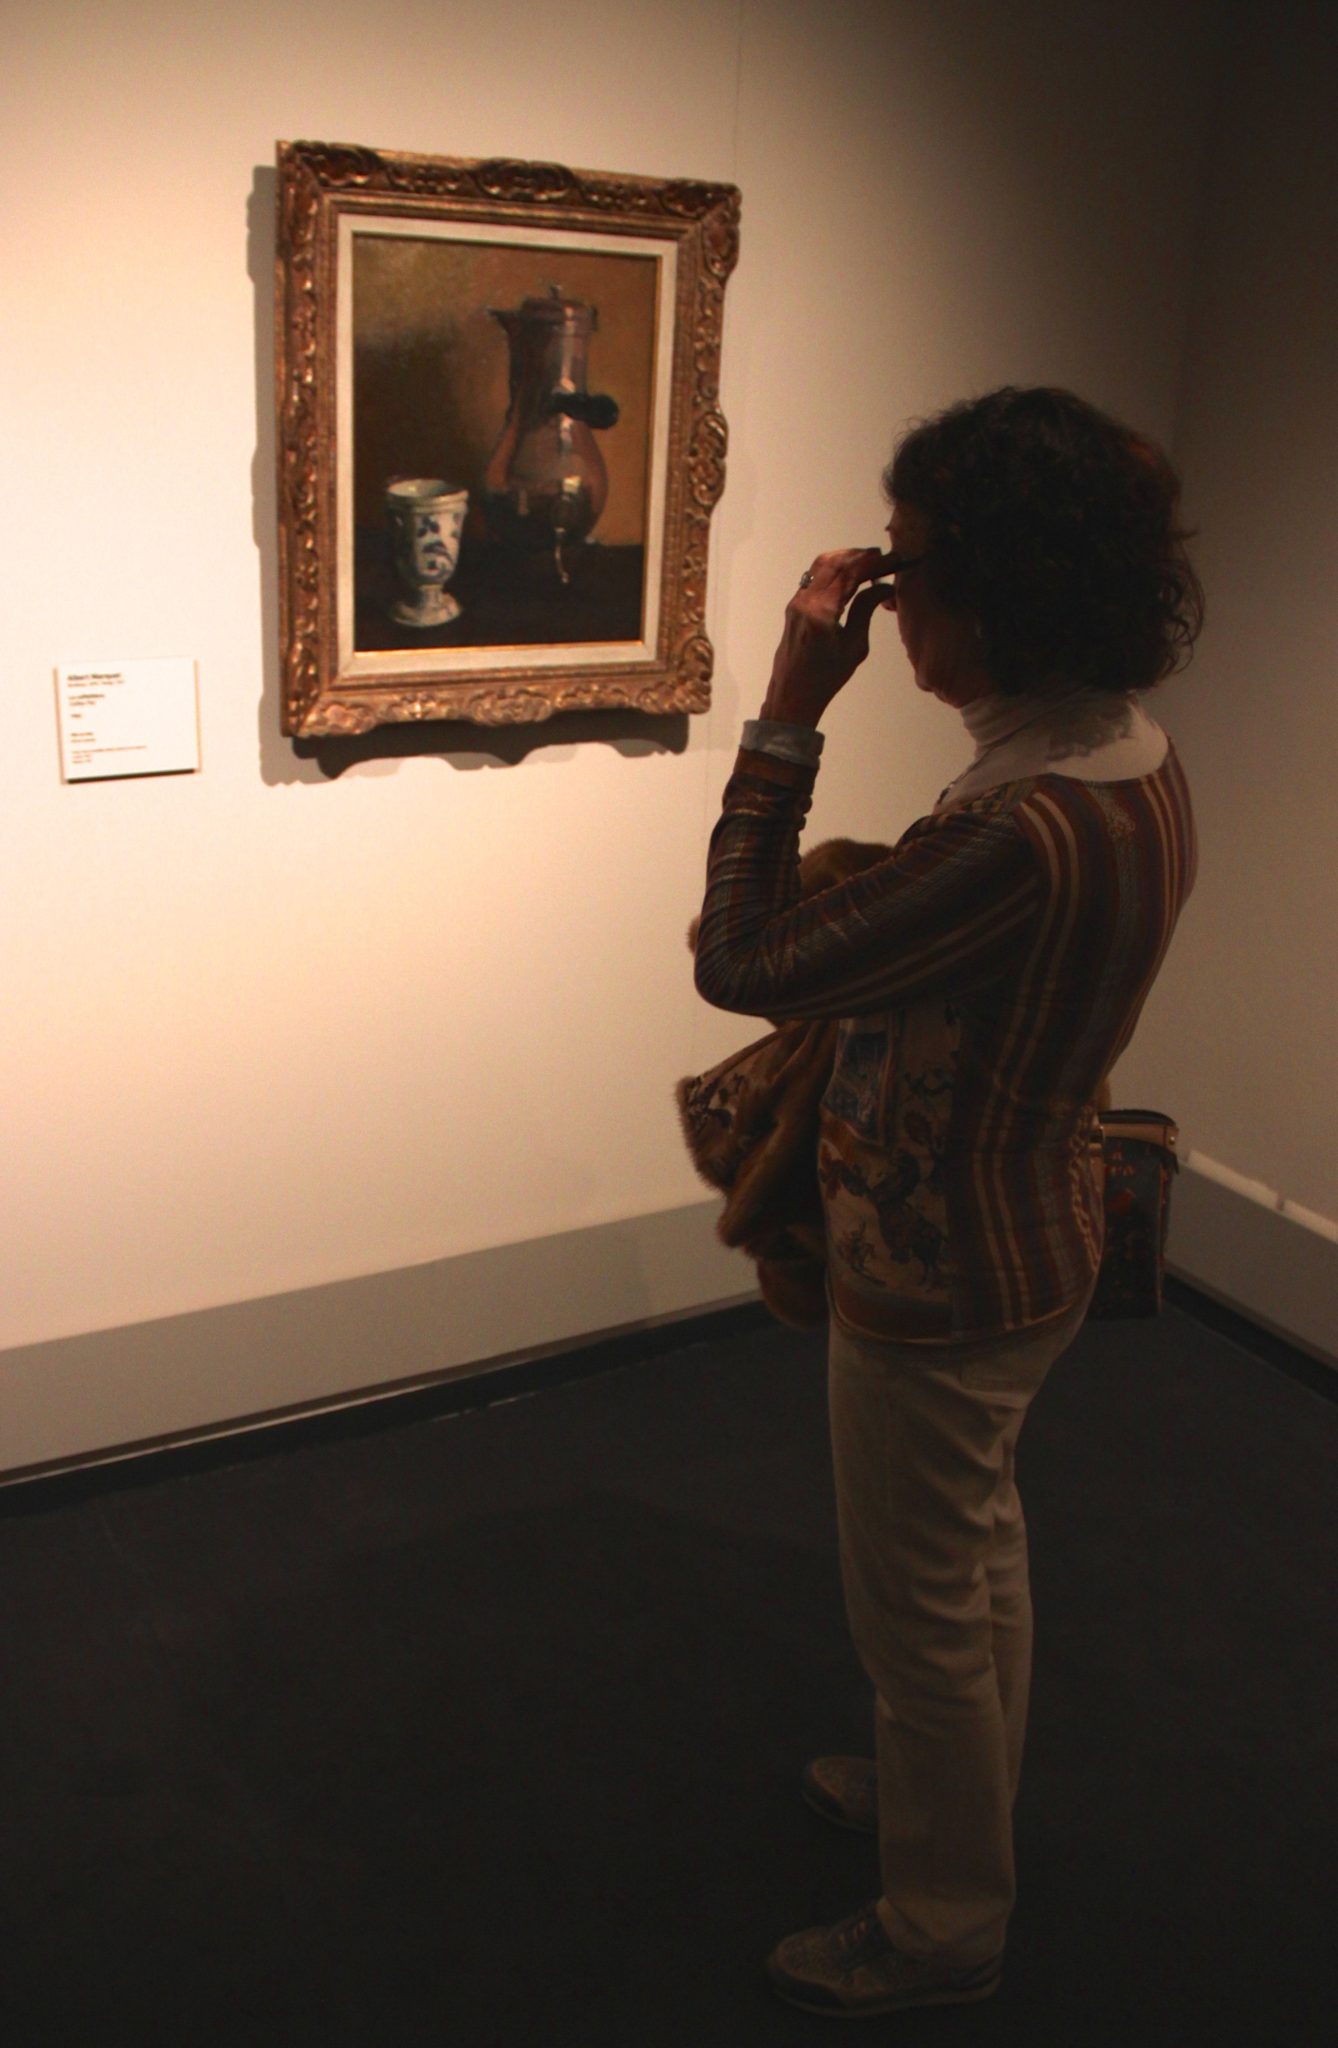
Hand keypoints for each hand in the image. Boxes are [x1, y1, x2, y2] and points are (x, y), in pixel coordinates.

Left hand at [760, 547, 896, 727]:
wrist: (793, 694)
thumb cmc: (826, 678)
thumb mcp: (854, 647)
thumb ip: (866, 610)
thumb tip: (884, 587)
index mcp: (821, 612)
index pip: (850, 574)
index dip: (874, 563)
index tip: (893, 559)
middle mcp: (805, 601)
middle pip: (834, 562)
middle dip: (860, 556)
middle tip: (883, 557)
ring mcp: (796, 601)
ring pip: (820, 565)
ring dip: (845, 558)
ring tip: (868, 561)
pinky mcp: (794, 605)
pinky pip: (814, 576)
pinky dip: (833, 569)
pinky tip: (849, 575)